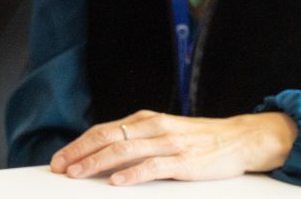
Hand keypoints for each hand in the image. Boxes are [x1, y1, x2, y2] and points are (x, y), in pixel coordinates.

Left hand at [49, 110, 297, 185]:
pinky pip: (153, 167)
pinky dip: (132, 173)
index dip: (79, 144)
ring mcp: (170, 143)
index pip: (105, 129)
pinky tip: (117, 181)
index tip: (60, 158)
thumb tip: (106, 154)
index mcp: (148, 119)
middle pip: (108, 136)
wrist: (241, 139)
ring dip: (96, 162)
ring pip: (125, 150)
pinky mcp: (185, 161)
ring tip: (76, 174)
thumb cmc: (202, 139)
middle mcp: (155, 127)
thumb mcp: (167, 132)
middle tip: (59, 167)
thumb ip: (140, 139)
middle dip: (79, 152)